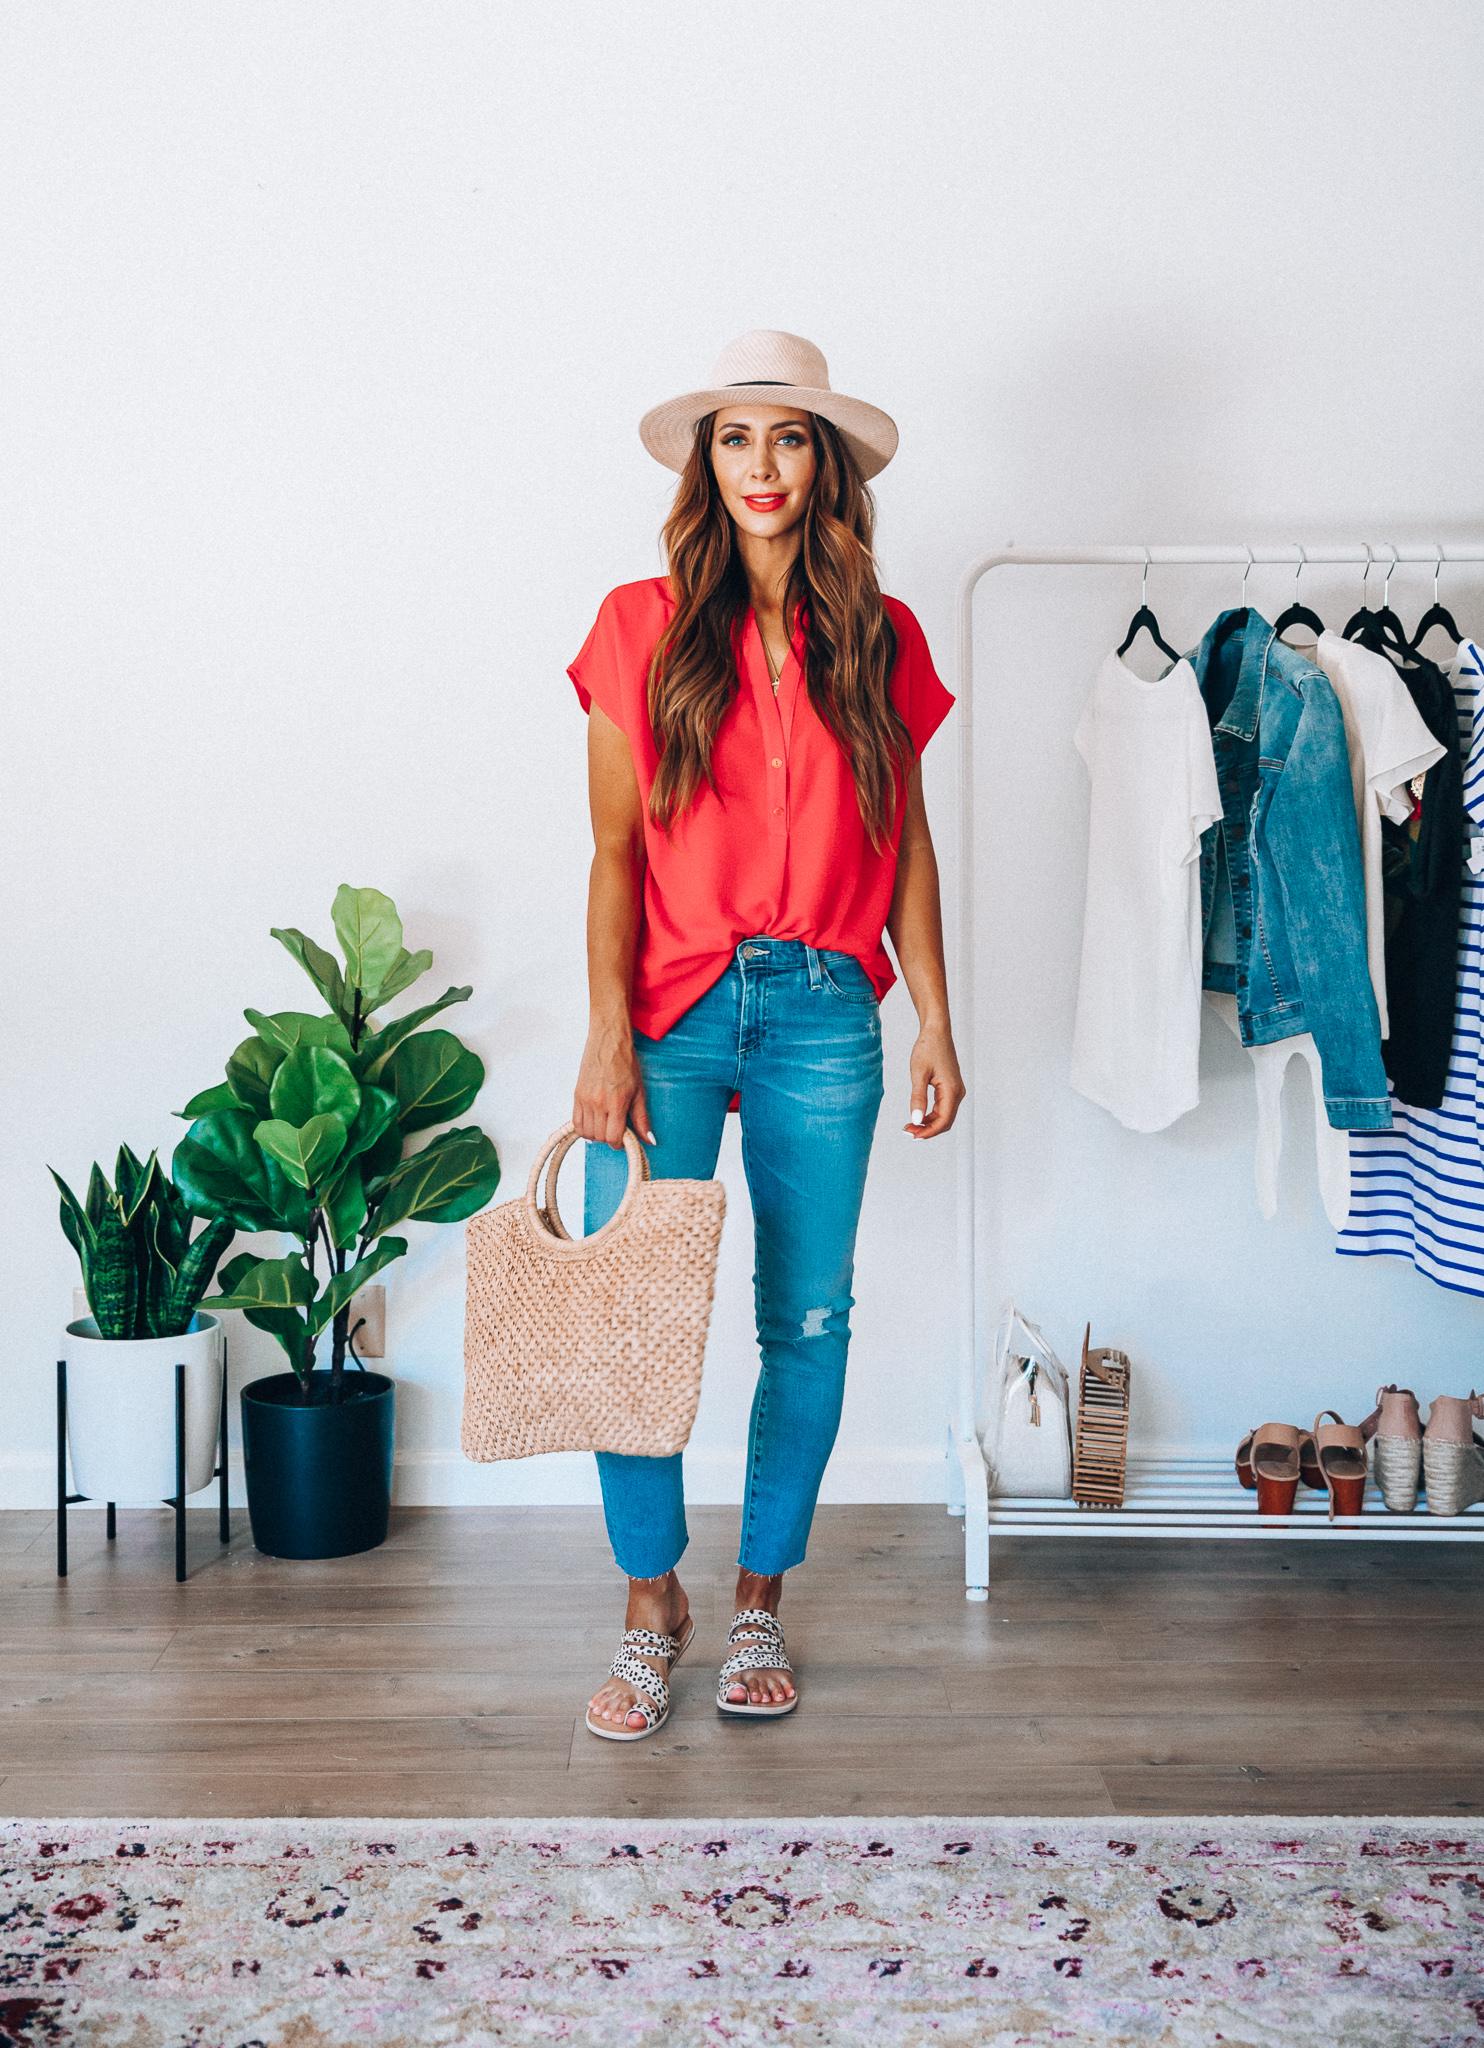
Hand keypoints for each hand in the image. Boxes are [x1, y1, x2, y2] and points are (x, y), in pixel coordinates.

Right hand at [573, 1015, 653, 1150]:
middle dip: (609, 1139)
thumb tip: (649, 1140)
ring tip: (605, 1125)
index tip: (624, 1139)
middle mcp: (598, 1103)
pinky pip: (575, 1122)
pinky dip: (584, 1128)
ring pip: (586, 1132)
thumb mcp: (639, 1092)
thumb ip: (642, 1119)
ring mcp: (585, 1099)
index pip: (613, 1137)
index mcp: (616, 1103)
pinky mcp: (577, 1095)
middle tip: (616, 1130)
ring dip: (596, 1135)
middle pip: (600, 1137)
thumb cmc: (626, 1063)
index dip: (619, 1144)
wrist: (609, 1041)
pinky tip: (593, 1122)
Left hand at [905, 1022, 963, 1137]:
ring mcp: (956, 1090)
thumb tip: (916, 1119)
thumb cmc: (928, 1048)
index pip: (943, 1121)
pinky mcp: (951, 1088)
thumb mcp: (919, 1073)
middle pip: (945, 1122)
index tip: (912, 1135)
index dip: (928, 1132)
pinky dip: (931, 1115)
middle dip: (927, 1130)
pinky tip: (918, 1115)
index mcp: (952, 1090)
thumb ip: (918, 1098)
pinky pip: (943, 1108)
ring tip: (910, 1125)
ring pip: (944, 1116)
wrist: (936, 1032)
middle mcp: (958, 1092)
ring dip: (928, 1124)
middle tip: (907, 1131)